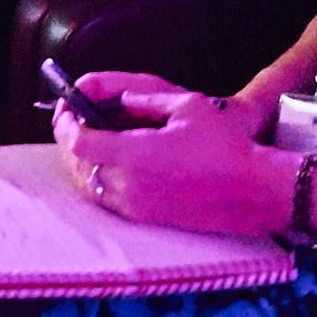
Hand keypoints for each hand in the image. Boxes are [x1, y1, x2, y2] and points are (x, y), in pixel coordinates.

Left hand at [54, 81, 282, 234]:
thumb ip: (147, 100)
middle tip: (72, 118)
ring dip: (82, 161)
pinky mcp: (145, 218)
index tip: (66, 107)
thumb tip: (122, 98)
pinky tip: (110, 161)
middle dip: (69, 140)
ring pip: (89, 185)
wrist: (251, 189)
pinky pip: (106, 198)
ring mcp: (135, 206)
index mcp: (134, 155)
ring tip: (89, 137)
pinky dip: (98, 178)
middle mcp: (127, 185)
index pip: (78, 142)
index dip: (65, 123)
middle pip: (77, 165)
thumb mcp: (187, 106)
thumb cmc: (225, 146)